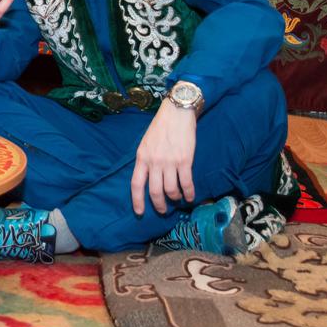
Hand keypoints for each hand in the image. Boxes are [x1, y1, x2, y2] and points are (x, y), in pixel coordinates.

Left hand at [130, 99, 197, 215]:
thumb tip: (148, 177)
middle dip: (159, 205)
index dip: (137, 201)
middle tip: (163, 210)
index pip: (136, 184)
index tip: (139, 212)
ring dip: (175, 198)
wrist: (176, 113)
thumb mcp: (145, 143)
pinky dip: (188, 193)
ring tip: (177, 199)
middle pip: (154, 191)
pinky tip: (190, 196)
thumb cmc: (161, 128)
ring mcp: (169, 162)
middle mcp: (154, 162)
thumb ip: (146, 160)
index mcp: (142, 157)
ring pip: (170, 190)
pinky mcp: (184, 160)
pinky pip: (186, 183)